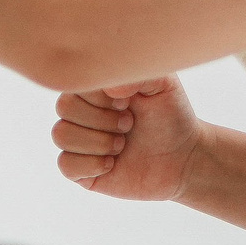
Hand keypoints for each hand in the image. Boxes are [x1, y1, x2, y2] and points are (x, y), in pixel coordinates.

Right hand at [52, 77, 200, 201]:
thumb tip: (110, 88)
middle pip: (64, 108)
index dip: (101, 97)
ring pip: (61, 135)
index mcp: (95, 88)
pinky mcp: (80, 170)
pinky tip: (113, 164)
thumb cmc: (171, 116)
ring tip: (122, 145)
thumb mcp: (163, 84)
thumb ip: (137, 74)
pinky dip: (91, 164)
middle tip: (128, 124)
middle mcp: (82, 112)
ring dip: (98, 142)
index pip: (74, 84)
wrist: (184, 157)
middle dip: (102, 119)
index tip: (128, 102)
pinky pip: (65, 165)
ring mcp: (79, 142)